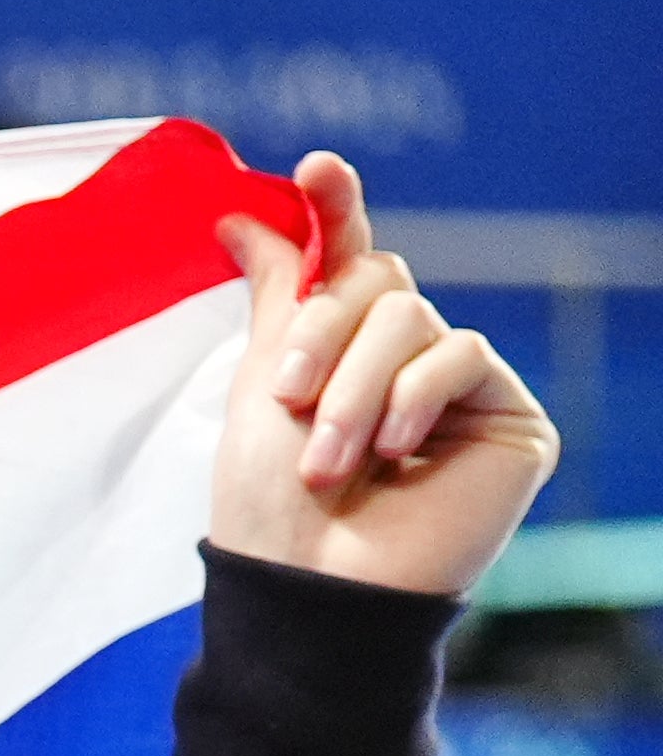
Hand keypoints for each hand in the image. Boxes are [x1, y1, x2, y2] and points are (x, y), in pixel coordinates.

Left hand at [211, 152, 555, 600]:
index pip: (349, 264)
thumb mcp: (258, 386)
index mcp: (342, 355)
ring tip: (330, 460)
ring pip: (410, 315)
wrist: (307, 586)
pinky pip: (460, 353)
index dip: (336, 212)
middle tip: (286, 399)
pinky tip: (396, 453)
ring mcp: (460, 388)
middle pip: (377, 281)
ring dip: (353, 385)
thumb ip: (276, 297)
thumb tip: (247, 215)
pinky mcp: (508, 417)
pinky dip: (411, 398)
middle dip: (320, 335)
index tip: (315, 168)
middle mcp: (403, 364)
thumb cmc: (269, 507)